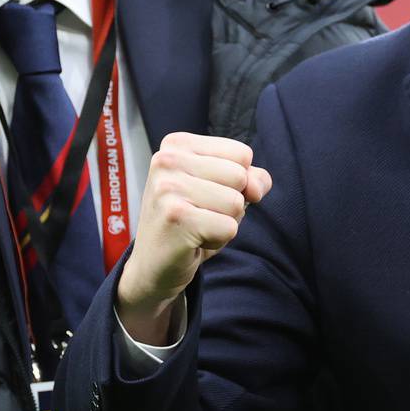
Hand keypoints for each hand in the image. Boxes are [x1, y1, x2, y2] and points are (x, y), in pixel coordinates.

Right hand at [116, 132, 271, 342]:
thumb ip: (250, 178)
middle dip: (231, 204)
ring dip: (225, 223)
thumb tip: (256, 187)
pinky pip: (229, 228)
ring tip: (196, 227)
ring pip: (236, 203)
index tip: (205, 195)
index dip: (237, 182)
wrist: (153, 265)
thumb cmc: (190, 222)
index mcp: (177, 145)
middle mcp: (167, 159)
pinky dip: (218, 241)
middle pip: (241, 176)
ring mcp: (168, 188)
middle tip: (200, 215)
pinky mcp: (175, 217)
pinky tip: (192, 241)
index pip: (242, 153)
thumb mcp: (221, 190)